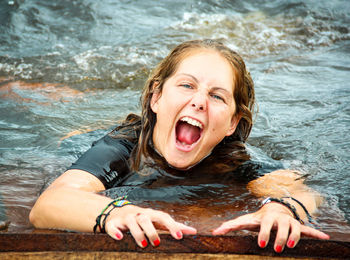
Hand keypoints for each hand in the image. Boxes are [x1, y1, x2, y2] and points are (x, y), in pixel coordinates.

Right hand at [104, 204, 196, 247]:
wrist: (117, 211)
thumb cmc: (142, 218)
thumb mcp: (157, 221)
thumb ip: (174, 226)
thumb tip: (193, 231)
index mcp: (151, 214)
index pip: (163, 217)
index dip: (171, 226)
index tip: (179, 237)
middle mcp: (139, 214)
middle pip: (146, 218)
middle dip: (152, 230)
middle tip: (157, 243)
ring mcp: (126, 218)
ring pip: (132, 222)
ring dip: (137, 233)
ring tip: (143, 244)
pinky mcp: (113, 223)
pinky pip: (113, 227)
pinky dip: (116, 231)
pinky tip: (120, 237)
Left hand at [212, 202, 328, 252]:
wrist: (275, 209)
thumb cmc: (258, 218)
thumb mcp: (245, 220)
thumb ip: (230, 226)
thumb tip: (214, 231)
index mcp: (265, 218)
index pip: (263, 224)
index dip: (263, 233)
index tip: (261, 244)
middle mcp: (278, 219)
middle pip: (280, 227)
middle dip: (279, 237)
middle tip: (275, 248)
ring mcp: (289, 222)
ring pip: (295, 228)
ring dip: (294, 237)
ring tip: (291, 247)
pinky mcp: (298, 226)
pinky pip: (308, 229)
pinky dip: (316, 233)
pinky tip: (326, 237)